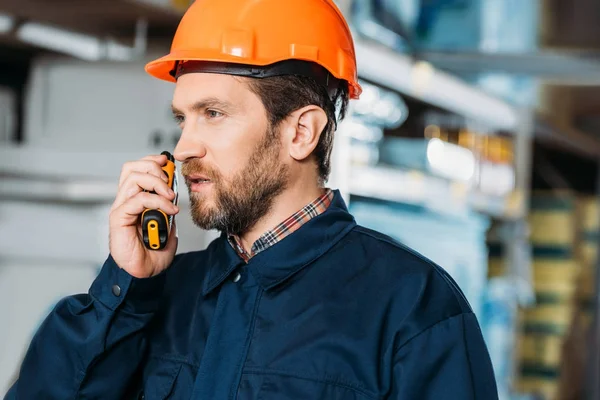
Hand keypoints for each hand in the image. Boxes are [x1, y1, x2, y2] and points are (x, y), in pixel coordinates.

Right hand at [109, 154, 178, 277]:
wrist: (144, 273)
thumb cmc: (153, 252)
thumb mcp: (168, 225)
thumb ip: (169, 209)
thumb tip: (175, 196)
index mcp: (136, 199)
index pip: (137, 169)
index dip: (152, 162)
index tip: (168, 161)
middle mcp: (126, 201)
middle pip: (131, 168)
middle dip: (153, 167)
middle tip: (169, 179)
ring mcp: (121, 208)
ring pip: (133, 179)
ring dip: (156, 183)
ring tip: (170, 196)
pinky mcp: (119, 218)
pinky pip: (137, 200)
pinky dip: (157, 201)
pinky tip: (169, 210)